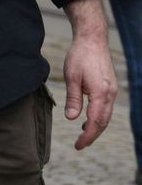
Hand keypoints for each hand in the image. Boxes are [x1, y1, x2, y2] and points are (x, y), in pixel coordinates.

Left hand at [63, 26, 116, 149]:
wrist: (92, 39)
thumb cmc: (80, 56)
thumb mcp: (71, 77)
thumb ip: (73, 99)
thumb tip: (72, 118)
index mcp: (101, 93)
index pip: (96, 122)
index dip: (88, 136)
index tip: (78, 145)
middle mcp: (110, 94)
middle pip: (104, 121)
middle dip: (92, 135)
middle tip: (79, 145)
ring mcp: (112, 90)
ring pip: (106, 115)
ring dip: (96, 126)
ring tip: (83, 135)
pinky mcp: (110, 87)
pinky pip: (106, 107)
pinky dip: (99, 116)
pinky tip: (88, 119)